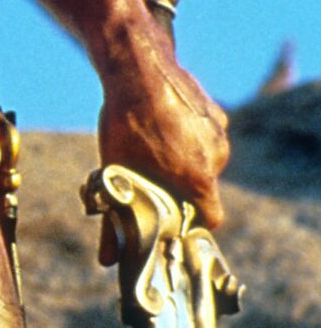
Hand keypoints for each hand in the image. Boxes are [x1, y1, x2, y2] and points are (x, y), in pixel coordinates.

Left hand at [97, 33, 229, 245]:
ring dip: (184, 158)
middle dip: (180, 186)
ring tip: (152, 144)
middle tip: (150, 174)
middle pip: (203, 187)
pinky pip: (205, 134)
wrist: (136, 66)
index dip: (191, 220)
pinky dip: (188, 135)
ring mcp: (219, 131)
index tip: (172, 215)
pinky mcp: (215, 111)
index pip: (212, 218)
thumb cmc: (125, 122)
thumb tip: (107, 261)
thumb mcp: (115, 173)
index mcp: (200, 178)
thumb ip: (115, 223)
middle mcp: (218, 157)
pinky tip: (161, 124)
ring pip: (205, 159)